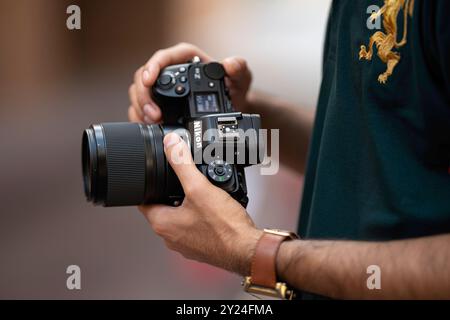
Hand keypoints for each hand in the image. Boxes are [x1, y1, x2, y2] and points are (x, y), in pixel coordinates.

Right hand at [128, 42, 252, 123]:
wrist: (232, 108)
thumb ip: (238, 68)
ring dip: (141, 107)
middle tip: (153, 113)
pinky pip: (141, 107)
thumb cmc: (235, 88)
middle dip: (144, 94)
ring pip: (139, 91)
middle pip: (144, 76)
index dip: (153, 66)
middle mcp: (172, 71)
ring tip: (152, 121)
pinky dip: (140, 116)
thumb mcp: (241, 77)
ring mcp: (163, 88)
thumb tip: (229, 64)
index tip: (149, 80)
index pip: (164, 57)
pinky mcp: (160, 103)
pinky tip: (148, 126)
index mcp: (187, 59)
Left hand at [139, 132, 262, 274]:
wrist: (247, 249)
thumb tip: (171, 144)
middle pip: (163, 207)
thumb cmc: (224, 227)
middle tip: (183, 180)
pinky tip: (213, 209)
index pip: (143, 200)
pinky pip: (194, 226)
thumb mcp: (200, 187)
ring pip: (180, 217)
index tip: (155, 174)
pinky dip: (200, 216)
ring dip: (187, 204)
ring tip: (200, 192)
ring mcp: (186, 243)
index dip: (149, 184)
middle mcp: (170, 237)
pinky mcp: (201, 246)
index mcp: (162, 224)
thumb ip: (182, 163)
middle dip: (171, 192)